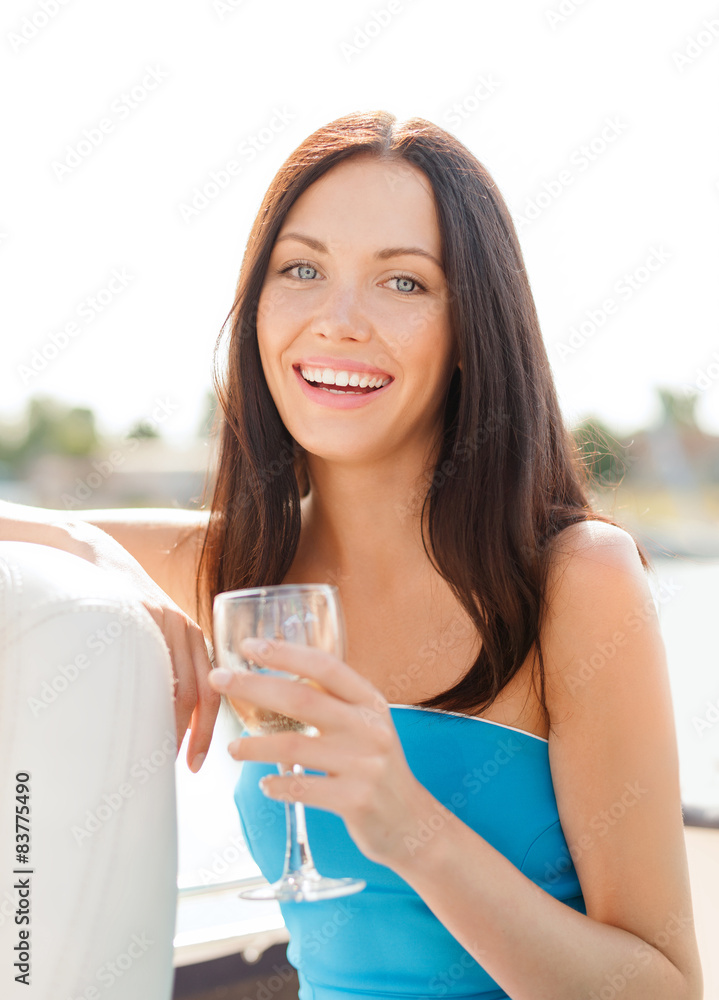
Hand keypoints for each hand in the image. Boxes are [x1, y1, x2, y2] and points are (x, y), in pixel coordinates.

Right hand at [64, 519, 219, 771]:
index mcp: (194, 639)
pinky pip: (150, 664)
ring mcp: (165, 624)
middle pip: (201, 692)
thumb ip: (165, 665)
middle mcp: (187, 632)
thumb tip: (164, 720)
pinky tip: (136, 716)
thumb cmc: (126, 606)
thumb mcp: (155, 633)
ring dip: (171, 723)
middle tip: (187, 766)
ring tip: (158, 754)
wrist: (100, 562)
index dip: (207, 730)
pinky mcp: (142, 616)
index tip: (198, 763)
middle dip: (197, 734)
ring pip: (178, 683)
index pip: (212, 691)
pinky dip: (147, 694)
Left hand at [208, 637, 441, 867]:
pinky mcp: (356, 800)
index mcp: (370, 702)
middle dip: (253, 686)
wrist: (411, 822)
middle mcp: (369, 728)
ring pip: (294, 747)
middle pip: (301, 699)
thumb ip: (333, 701)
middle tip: (218, 679)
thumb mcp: (366, 725)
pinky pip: (302, 789)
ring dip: (254, 745)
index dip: (285, 653)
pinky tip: (265, 784)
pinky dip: (276, 786)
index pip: (325, 666)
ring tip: (232, 749)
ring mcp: (364, 765)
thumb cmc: (375, 767)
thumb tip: (278, 676)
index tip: (249, 645)